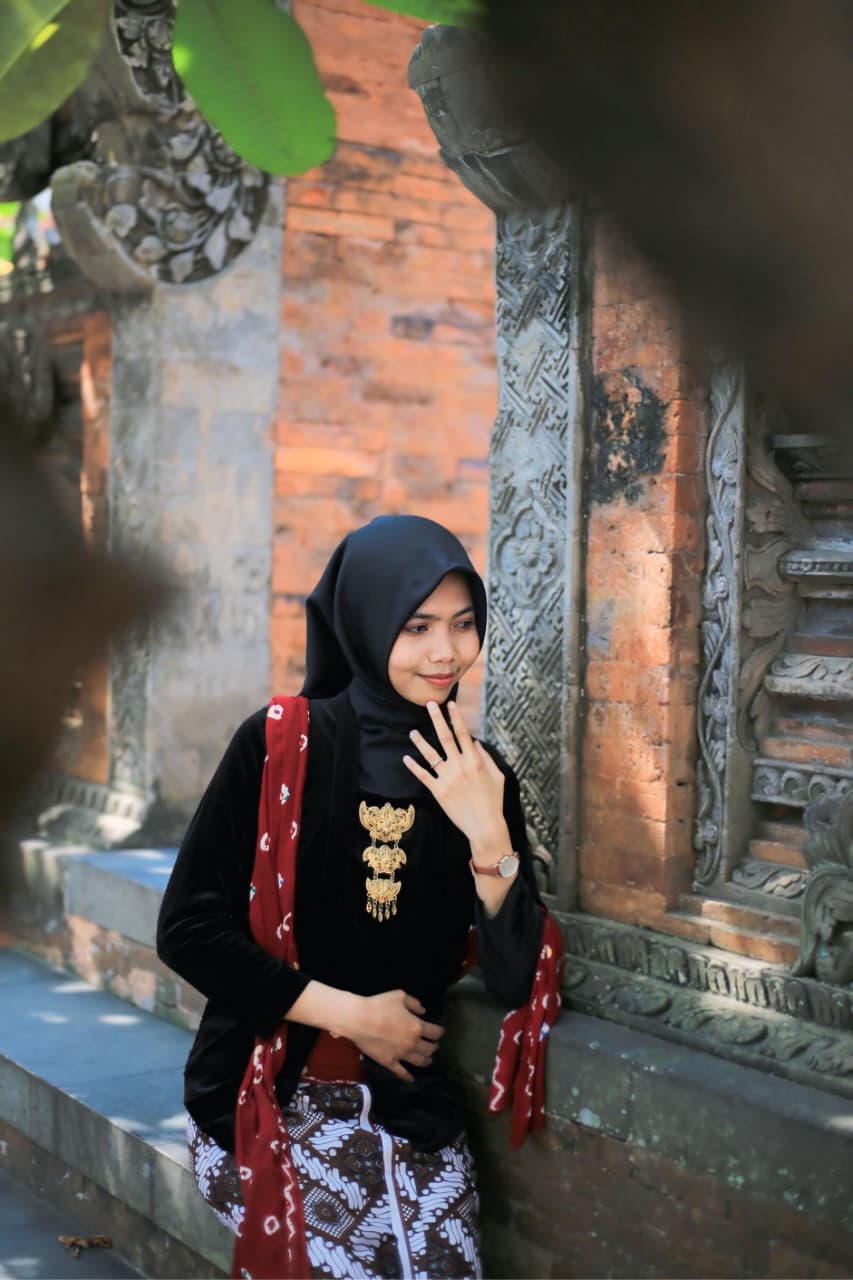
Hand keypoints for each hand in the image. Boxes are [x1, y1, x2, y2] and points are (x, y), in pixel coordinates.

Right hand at [344, 990, 443, 1082]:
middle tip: (433, 1045)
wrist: (359, 1019)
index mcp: (417, 1027)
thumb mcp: (400, 996)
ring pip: (419, 1062)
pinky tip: (411, 1079)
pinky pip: (401, 1073)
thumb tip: (423, 1011)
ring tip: (428, 1060)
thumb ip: (414, 1003)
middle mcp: (412, 1043)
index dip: (439, 1032)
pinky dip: (408, 1077)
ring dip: (426, 1060)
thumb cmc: (380, 1005)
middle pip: (429, 1049)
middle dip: (433, 1046)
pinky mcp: (389, 1062)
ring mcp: (401, 1055)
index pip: (435, 1032)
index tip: (440, 1032)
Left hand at [403, 700, 506, 846]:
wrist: (485, 825)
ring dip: (421, 741)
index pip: (463, 733)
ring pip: (431, 755)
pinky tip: (406, 758)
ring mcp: (448, 778)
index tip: (450, 704)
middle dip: (437, 719)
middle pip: (445, 737)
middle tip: (429, 705)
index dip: (456, 717)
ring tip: (412, 732)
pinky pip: (423, 775)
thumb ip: (487, 758)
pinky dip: (414, 766)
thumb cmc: (494, 801)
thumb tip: (477, 742)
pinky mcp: (438, 791)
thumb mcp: (498, 776)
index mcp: (475, 761)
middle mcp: (460, 766)